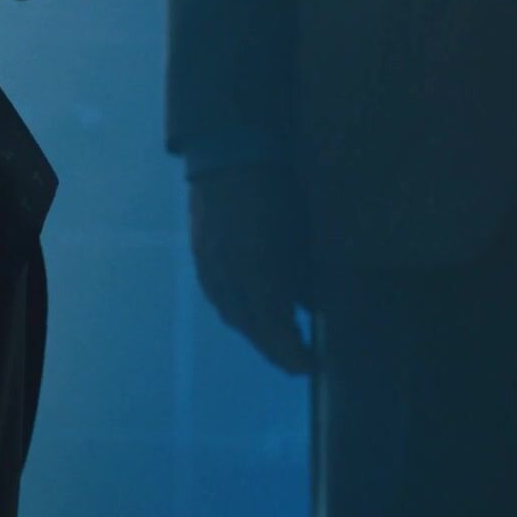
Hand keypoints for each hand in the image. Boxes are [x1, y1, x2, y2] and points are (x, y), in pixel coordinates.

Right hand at [188, 166, 313, 374]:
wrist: (228, 150)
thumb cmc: (276, 186)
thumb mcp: (300, 229)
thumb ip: (304, 271)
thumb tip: (315, 306)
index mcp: (255, 268)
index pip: (273, 326)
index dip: (291, 351)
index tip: (311, 367)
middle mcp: (227, 274)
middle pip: (249, 327)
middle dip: (274, 349)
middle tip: (297, 364)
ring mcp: (209, 265)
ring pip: (232, 314)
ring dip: (255, 332)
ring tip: (278, 341)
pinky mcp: (201, 255)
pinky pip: (219, 297)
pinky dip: (238, 311)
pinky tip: (252, 312)